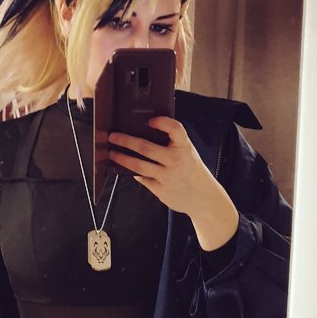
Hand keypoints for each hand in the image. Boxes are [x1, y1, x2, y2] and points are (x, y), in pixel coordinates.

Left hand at [108, 118, 238, 249]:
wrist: (203, 197)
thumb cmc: (191, 170)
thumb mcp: (188, 152)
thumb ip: (172, 143)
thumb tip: (145, 133)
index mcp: (184, 147)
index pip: (175, 129)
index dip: (162, 122)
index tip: (150, 120)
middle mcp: (176, 160)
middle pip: (145, 147)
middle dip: (125, 141)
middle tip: (113, 137)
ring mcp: (167, 176)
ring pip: (139, 165)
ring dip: (122, 158)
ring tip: (113, 153)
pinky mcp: (161, 190)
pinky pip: (142, 178)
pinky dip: (134, 172)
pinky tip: (127, 168)